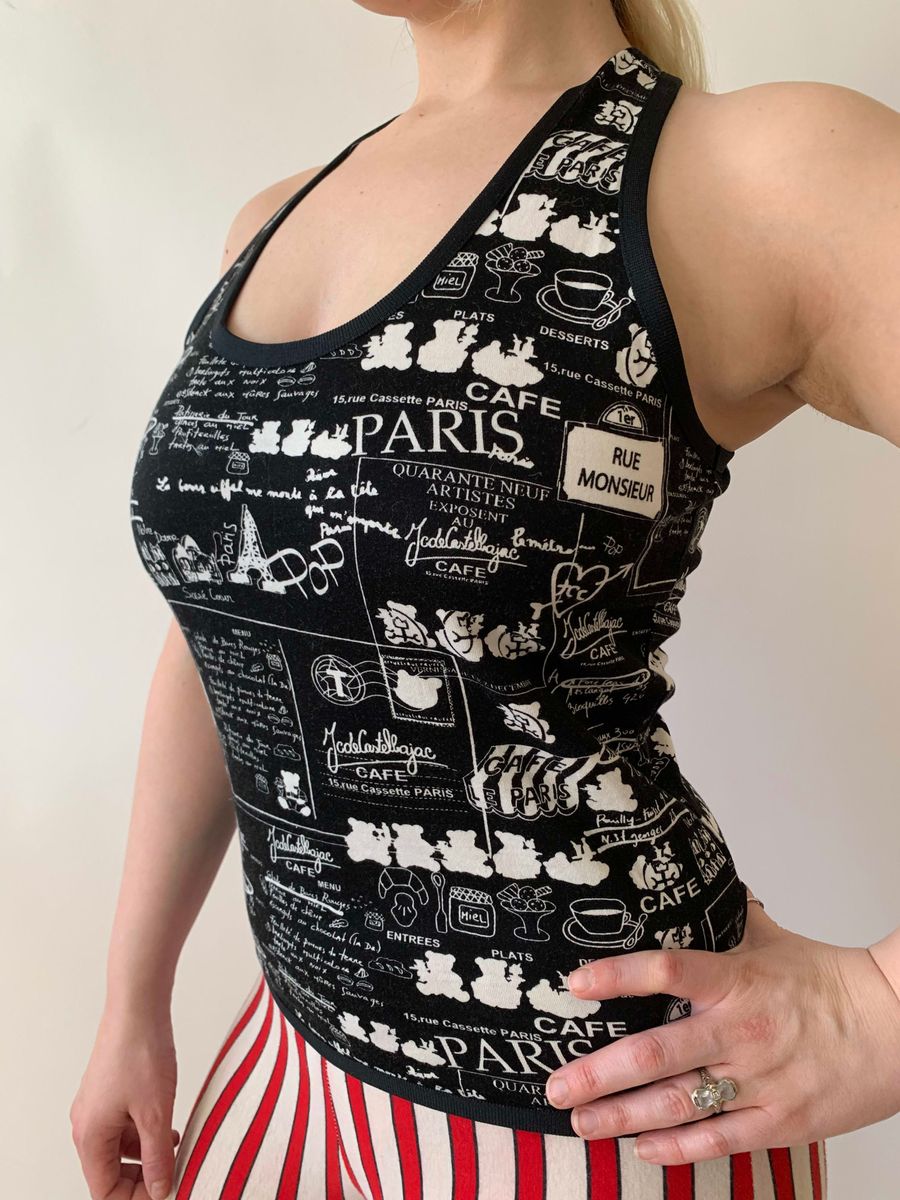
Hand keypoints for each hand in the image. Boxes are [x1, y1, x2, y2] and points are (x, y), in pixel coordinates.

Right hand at [70, 1006, 180, 1198]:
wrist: (138, 1006)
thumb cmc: (141, 1053)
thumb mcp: (156, 1113)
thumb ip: (158, 1157)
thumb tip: (160, 1190)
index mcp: (90, 1136)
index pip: (105, 1190)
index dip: (135, 1197)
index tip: (165, 1191)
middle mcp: (86, 1123)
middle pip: (109, 1171)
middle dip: (142, 1176)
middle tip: (174, 1172)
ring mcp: (96, 1105)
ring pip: (118, 1147)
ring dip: (146, 1152)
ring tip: (176, 1145)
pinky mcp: (108, 1090)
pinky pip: (122, 1124)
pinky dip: (143, 1130)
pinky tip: (168, 1124)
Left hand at [544, 895, 899, 1163]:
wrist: (895, 1024)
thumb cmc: (827, 980)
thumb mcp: (768, 940)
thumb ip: (724, 918)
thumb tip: (697, 884)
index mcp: (735, 980)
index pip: (667, 970)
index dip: (617, 976)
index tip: (575, 984)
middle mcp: (740, 1031)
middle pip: (655, 1053)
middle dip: (597, 1073)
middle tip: (557, 1084)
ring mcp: (758, 1081)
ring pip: (677, 1104)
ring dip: (622, 1116)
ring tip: (581, 1121)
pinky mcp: (779, 1121)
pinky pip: (718, 1138)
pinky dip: (676, 1147)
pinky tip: (640, 1147)